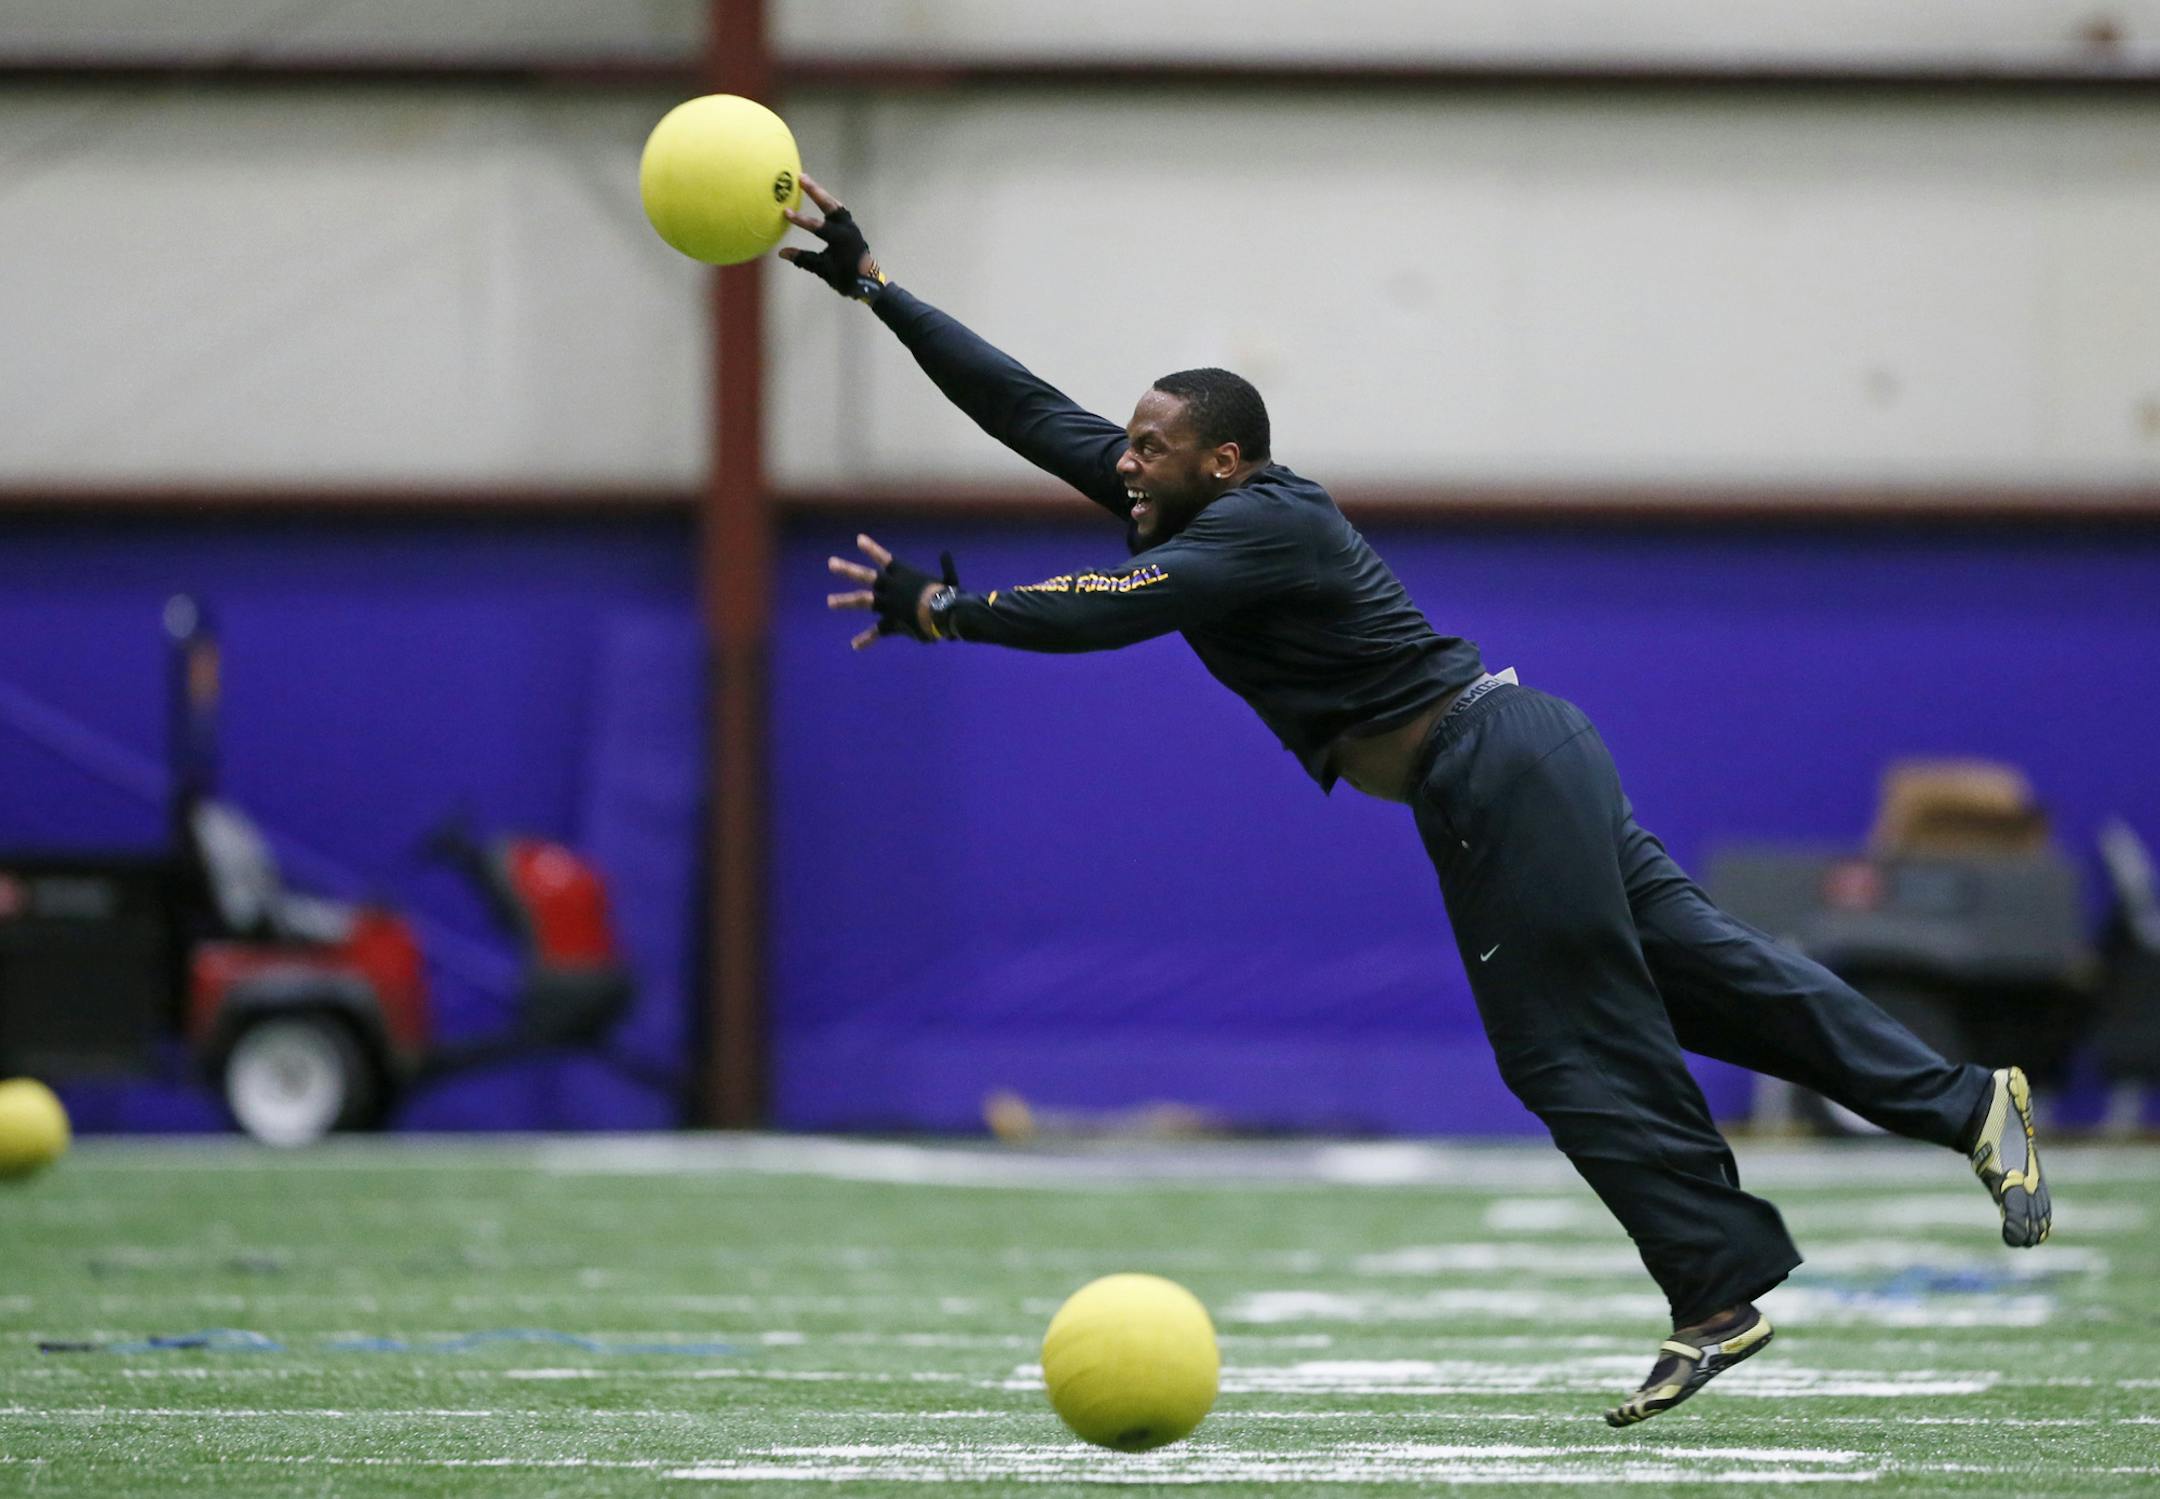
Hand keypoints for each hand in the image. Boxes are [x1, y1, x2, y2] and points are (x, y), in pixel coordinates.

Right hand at [780, 175, 885, 298]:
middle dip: (815, 191)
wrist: (868, 283)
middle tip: (801, 178)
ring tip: (807, 182)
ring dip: (822, 194)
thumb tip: (782, 253)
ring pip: (835, 204)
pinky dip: (828, 202)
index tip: (786, 213)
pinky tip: (819, 197)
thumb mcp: (823, 270)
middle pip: (830, 205)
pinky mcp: (850, 226)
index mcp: (841, 239)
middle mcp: (847, 228)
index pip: (818, 227)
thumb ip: (803, 259)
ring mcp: (850, 225)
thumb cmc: (845, 278)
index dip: (801, 220)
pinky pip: (838, 209)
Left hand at [826, 534, 955, 647]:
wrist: (941, 612)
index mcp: (903, 574)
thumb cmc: (948, 595)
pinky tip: (854, 645)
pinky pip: (876, 631)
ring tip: (830, 602)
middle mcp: (890, 587)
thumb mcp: (948, 579)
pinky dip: (866, 639)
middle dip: (847, 569)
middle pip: (864, 576)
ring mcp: (888, 604)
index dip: (871, 549)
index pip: (883, 558)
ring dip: (845, 601)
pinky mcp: (890, 622)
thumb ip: (946, 567)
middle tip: (831, 563)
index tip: (858, 539)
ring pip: (862, 601)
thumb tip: (946, 554)